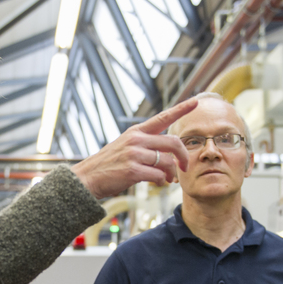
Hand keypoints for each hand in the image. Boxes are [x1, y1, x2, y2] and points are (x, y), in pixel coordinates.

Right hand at [70, 98, 197, 198]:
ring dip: (171, 173)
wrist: (87, 178)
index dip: (181, 109)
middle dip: (183, 156)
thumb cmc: (109, 165)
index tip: (195, 102)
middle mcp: (136, 139)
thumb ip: (145, 145)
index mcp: (136, 131)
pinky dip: (161, 181)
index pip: (163, 117)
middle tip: (184, 167)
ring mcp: (134, 154)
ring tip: (167, 180)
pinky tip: (157, 182)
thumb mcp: (125, 146)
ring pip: (167, 162)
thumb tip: (168, 156)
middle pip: (172, 142)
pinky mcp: (132, 170)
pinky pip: (158, 175)